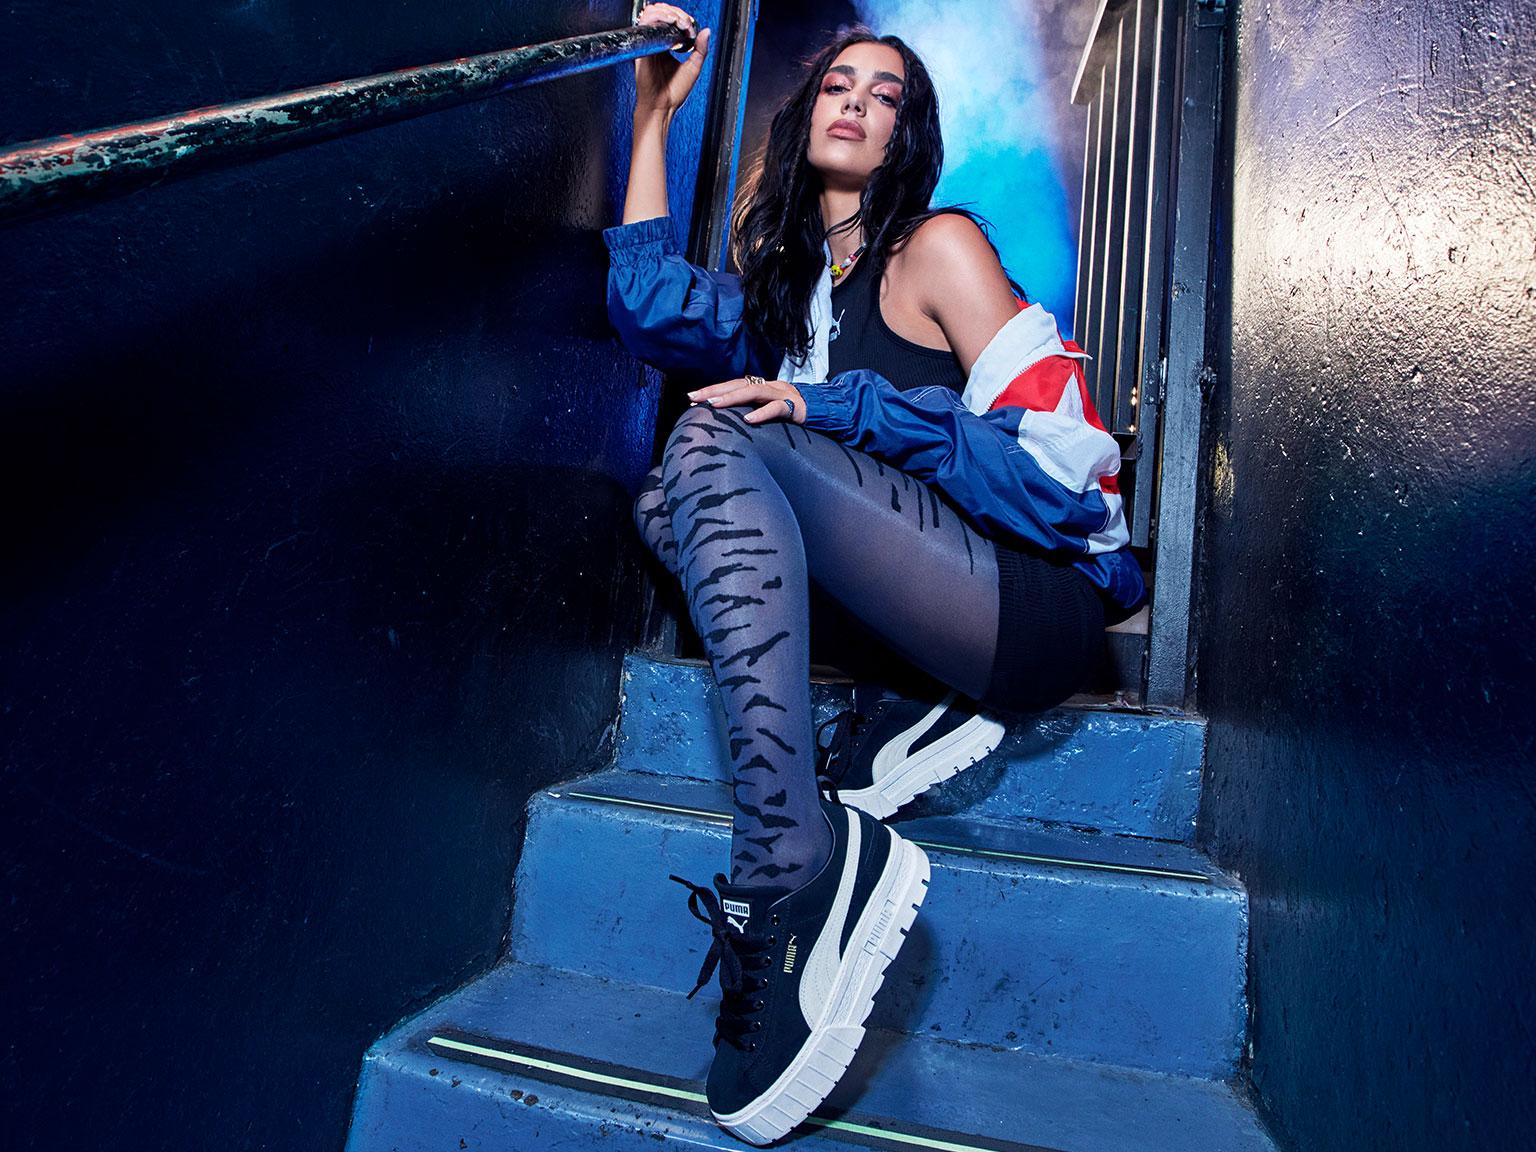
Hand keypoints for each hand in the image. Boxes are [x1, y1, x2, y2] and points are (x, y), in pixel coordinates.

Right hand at [634, 4, 709, 116]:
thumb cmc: (674, 93)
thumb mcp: (693, 67)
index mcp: (666, 46)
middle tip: (686, 23)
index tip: (691, 26)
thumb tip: (706, 31)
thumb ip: (701, 49)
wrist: (662, 107)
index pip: (671, 20)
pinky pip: (646, 23)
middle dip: (676, 12)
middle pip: (662, 13)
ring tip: (680, 22)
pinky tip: (672, 24)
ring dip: (668, 12)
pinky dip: (659, 17)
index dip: (681, 16)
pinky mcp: (643, 47)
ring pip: (653, 13)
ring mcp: (649, 44)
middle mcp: (656, 43)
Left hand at [688, 376, 806, 425]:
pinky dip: (762, 413)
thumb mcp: (768, 411)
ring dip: (732, 398)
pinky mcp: (794, 407)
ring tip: (714, 405)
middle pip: (738, 384)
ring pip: (754, 392)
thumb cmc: (793, 414)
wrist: (825, 411)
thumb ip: (751, 411)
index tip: (691, 398)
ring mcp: (782, 394)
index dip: (712, 390)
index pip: (733, 385)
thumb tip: (727, 422)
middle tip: (694, 397)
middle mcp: (769, 386)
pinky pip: (776, 408)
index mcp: (761, 387)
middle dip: (714, 390)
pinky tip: (748, 420)